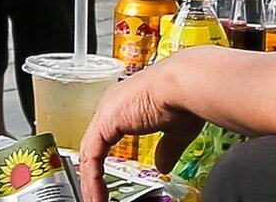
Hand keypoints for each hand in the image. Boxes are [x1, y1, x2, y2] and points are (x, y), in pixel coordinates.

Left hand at [78, 56, 204, 198]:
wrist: (185, 84)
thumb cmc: (186, 98)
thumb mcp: (176, 131)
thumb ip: (167, 148)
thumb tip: (163, 165)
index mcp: (128, 102)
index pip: (106, 136)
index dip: (104, 161)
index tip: (106, 181)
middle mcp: (113, 104)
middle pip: (94, 145)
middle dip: (93, 172)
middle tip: (96, 194)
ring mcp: (107, 111)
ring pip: (90, 153)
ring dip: (91, 181)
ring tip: (95, 201)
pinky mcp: (105, 121)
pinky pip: (91, 157)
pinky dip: (92, 179)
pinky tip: (98, 196)